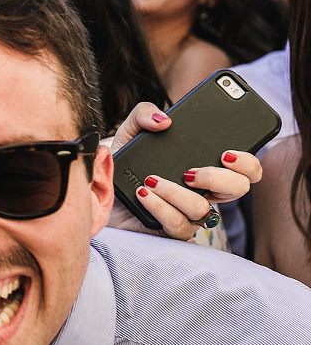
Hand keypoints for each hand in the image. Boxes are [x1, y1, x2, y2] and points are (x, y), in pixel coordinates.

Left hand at [105, 103, 261, 239]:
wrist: (97, 191)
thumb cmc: (120, 163)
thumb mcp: (130, 132)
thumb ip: (144, 114)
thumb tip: (164, 120)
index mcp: (203, 165)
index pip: (243, 168)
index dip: (247, 163)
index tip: (228, 153)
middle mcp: (202, 190)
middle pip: (237, 189)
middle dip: (219, 178)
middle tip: (191, 172)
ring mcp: (188, 212)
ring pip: (204, 209)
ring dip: (177, 193)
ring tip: (151, 180)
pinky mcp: (170, 230)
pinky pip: (178, 224)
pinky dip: (160, 206)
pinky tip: (143, 192)